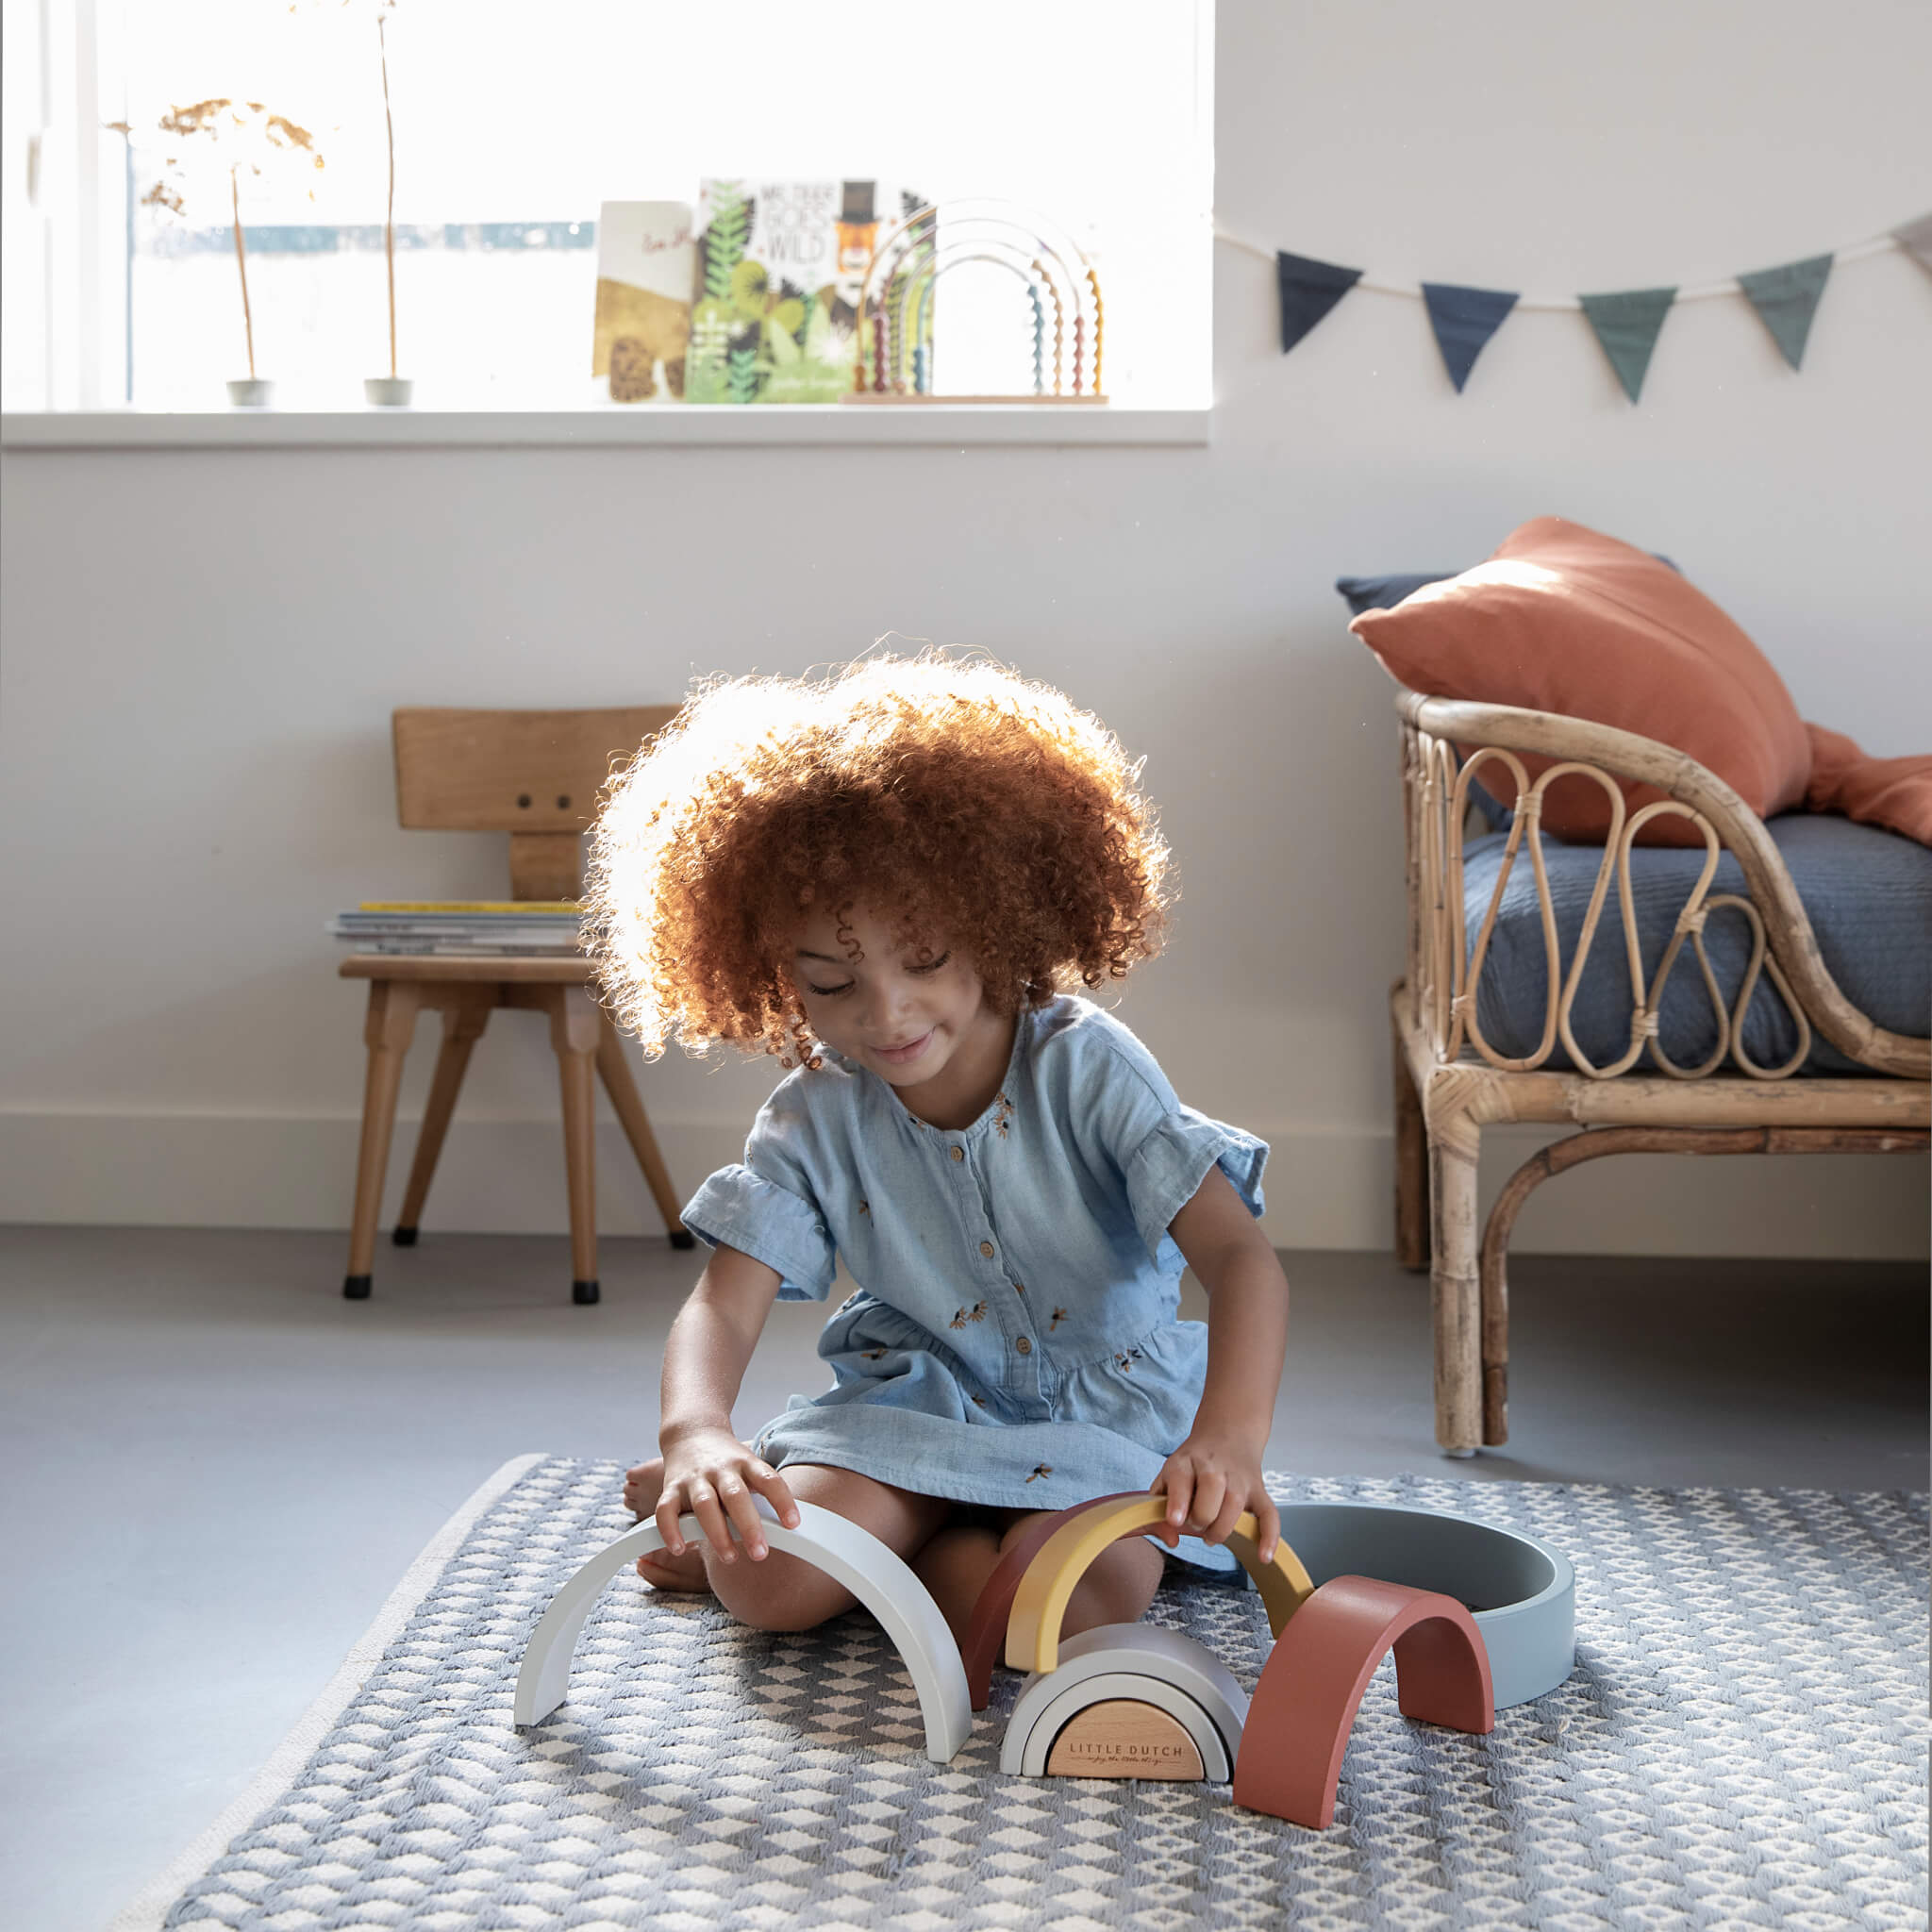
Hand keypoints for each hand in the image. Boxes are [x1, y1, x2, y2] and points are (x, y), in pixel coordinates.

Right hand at [655, 1426, 799, 1563]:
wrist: (692, 1432)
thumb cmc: (728, 1461)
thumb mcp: (749, 1466)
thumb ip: (762, 1493)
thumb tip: (789, 1529)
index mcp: (746, 1463)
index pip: (768, 1479)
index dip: (783, 1501)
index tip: (793, 1524)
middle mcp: (720, 1469)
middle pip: (736, 1496)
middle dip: (749, 1526)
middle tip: (760, 1553)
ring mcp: (695, 1478)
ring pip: (705, 1505)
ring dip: (717, 1533)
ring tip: (730, 1557)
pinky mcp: (671, 1487)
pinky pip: (667, 1509)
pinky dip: (671, 1530)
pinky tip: (680, 1548)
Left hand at [1152, 1429, 1279, 1562]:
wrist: (1228, 1434)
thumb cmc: (1193, 1465)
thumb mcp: (1168, 1476)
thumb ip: (1158, 1509)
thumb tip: (1171, 1541)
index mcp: (1186, 1462)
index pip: (1182, 1479)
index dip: (1178, 1502)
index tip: (1175, 1520)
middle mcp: (1214, 1467)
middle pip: (1211, 1493)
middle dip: (1200, 1518)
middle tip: (1195, 1523)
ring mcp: (1240, 1479)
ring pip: (1236, 1505)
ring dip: (1222, 1528)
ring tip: (1211, 1534)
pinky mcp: (1259, 1491)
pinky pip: (1269, 1515)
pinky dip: (1269, 1536)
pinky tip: (1264, 1556)